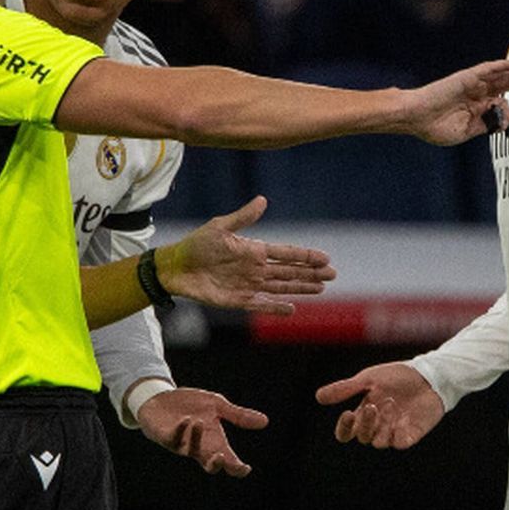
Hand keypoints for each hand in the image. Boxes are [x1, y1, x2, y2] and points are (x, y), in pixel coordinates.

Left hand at [135, 387, 267, 476]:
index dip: (237, 468)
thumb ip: (238, 415)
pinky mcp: (166, 437)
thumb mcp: (218, 405)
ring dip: (196, 438)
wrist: (162, 397)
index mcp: (215, 442)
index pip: (229, 461)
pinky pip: (174, 439)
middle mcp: (200, 447)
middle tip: (222, 457)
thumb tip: (265, 421)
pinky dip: (181, 431)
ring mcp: (182, 444)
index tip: (245, 468)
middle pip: (210, 466)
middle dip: (217, 465)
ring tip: (199, 421)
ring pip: (191, 451)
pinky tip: (187, 420)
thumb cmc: (191, 404)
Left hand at [162, 196, 334, 313]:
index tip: (325, 257)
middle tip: (333, 274)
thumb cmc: (197, 244)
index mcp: (254, 250)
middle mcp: (256, 268)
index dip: (306, 256)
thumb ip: (244, 217)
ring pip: (282, 287)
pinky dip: (276, 307)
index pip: (287, 253)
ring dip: (301, 288)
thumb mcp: (220, 226)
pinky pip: (262, 304)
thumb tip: (263, 200)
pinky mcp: (238, 300)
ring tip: (321, 289)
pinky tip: (292, 308)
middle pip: (290, 272)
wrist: (176, 266)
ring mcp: (249, 285)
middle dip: (311, 273)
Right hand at [316, 362, 444, 447]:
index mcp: (364, 414)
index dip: (344, 428)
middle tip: (373, 405)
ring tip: (391, 404)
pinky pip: (401, 443)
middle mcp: (378, 426)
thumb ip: (345, 389)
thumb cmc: (397, 376)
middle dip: (366, 423)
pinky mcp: (412, 434)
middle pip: (363, 438)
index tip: (348, 413)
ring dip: (382, 425)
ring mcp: (395, 432)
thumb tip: (318, 397)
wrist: (429, 374)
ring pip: (380, 442)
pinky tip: (402, 418)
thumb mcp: (368, 379)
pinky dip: (399, 435)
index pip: (347, 433)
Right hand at [403, 60, 508, 144]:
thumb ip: (488, 124)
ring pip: (503, 75)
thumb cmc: (436, 126)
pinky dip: (504, 66)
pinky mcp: (467, 77)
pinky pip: (489, 69)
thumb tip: (507, 117)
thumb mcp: (468, 131)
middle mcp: (480, 92)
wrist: (416, 119)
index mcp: (479, 106)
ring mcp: (474, 83)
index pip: (505, 101)